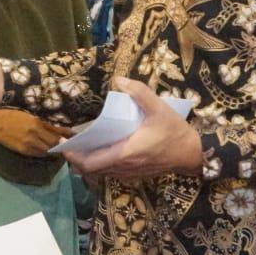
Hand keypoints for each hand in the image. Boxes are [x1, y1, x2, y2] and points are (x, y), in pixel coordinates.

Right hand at [0, 110, 71, 156]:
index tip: (74, 135)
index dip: (66, 134)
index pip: (57, 130)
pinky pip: (39, 153)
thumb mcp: (28, 115)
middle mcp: (35, 133)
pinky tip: (47, 150)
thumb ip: (42, 122)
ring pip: (47, 150)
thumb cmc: (11, 116)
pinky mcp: (24, 151)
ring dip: (54, 149)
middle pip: (54, 142)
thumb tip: (56, 128)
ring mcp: (29, 144)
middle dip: (62, 143)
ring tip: (60, 148)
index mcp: (37, 122)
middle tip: (69, 144)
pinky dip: (44, 152)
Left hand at [63, 78, 202, 178]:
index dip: (73, 156)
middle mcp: (124, 167)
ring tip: (79, 146)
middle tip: (67, 144)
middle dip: (76, 159)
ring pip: (100, 173)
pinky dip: (99, 165)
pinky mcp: (135, 174)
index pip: (91, 163)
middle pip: (90, 170)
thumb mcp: (159, 108)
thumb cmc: (174, 132)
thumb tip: (118, 80)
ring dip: (87, 162)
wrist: (193, 154)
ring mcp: (129, 173)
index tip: (63, 144)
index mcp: (126, 153)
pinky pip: (110, 173)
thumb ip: (140, 93)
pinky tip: (99, 150)